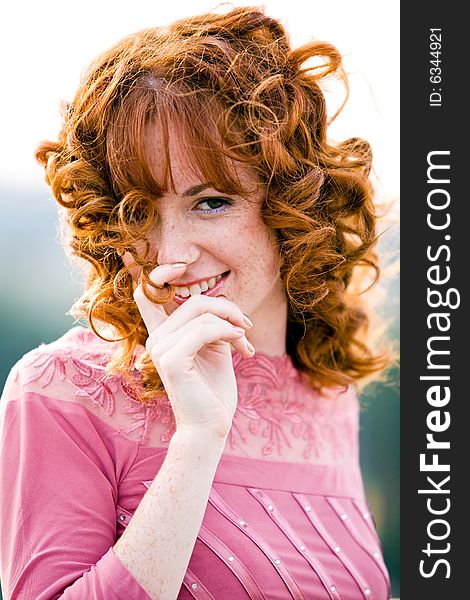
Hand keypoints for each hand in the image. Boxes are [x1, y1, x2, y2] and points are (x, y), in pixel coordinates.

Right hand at [133, 263, 254, 438]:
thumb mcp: (215, 349)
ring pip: (201, 312)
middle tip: (247, 326)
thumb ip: (211, 325)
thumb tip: (223, 304)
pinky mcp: (172, 359)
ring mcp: (160, 348)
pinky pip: (206, 329)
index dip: (158, 273)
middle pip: (191, 300)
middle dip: (226, 308)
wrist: (212, 427)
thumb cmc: (214, 391)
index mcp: (162, 335)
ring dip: (233, 323)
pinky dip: (230, 333)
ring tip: (247, 343)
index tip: (181, 264)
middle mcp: (155, 339)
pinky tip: (244, 350)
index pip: (145, 294)